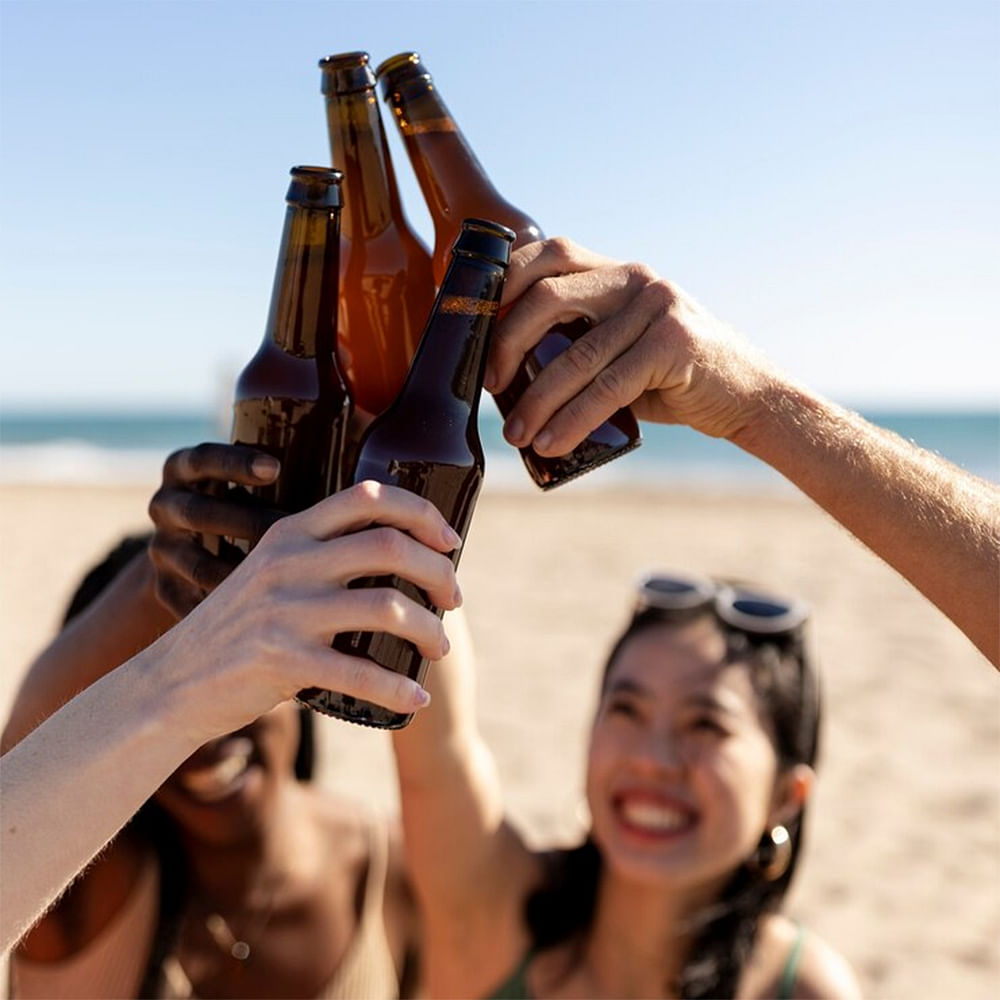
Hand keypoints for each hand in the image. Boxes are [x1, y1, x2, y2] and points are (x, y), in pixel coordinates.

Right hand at [147, 443, 284, 618]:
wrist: (190, 548)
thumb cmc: (243, 503)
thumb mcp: (248, 480)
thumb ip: (288, 473)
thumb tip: (358, 477)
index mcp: (185, 469)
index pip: (202, 459)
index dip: (235, 463)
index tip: (275, 468)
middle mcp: (166, 507)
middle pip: (197, 514)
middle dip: (245, 523)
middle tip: (291, 533)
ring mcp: (163, 550)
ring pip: (196, 564)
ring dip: (240, 575)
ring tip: (288, 584)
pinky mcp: (164, 588)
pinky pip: (192, 604)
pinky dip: (227, 612)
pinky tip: (264, 620)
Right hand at [164, 480, 462, 730]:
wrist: (169, 686)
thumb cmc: (236, 630)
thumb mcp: (270, 575)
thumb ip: (318, 560)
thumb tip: (398, 560)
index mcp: (290, 533)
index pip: (367, 497)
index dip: (421, 512)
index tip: (451, 541)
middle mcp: (290, 562)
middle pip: (391, 546)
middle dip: (438, 572)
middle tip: (453, 600)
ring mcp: (285, 611)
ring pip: (387, 606)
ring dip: (430, 631)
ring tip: (440, 649)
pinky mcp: (283, 661)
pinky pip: (361, 672)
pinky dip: (398, 688)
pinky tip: (414, 699)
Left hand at [486, 238, 776, 455]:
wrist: (746, 394)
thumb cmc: (671, 376)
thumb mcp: (622, 346)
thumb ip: (577, 341)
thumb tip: (503, 373)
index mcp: (615, 270)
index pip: (546, 254)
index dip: (502, 285)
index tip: (475, 329)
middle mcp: (635, 278)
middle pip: (547, 296)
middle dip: (505, 344)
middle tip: (489, 387)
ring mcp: (658, 307)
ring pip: (575, 354)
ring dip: (536, 400)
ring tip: (516, 434)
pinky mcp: (675, 344)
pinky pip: (609, 386)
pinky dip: (573, 420)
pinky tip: (551, 443)